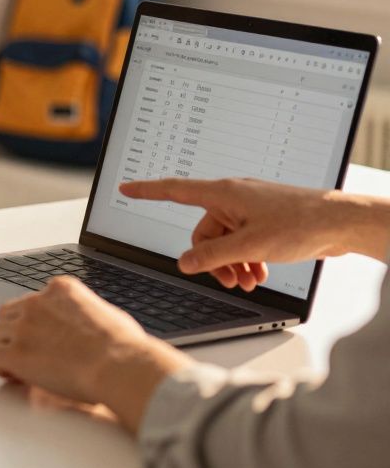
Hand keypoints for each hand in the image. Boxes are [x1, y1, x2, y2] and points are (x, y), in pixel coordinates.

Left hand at [0, 277, 190, 431]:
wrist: (119, 365)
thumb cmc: (123, 347)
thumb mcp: (105, 313)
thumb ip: (84, 313)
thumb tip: (85, 328)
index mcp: (60, 289)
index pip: (34, 299)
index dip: (34, 321)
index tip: (41, 336)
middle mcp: (37, 302)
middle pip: (9, 313)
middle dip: (15, 331)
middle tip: (26, 351)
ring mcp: (23, 326)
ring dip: (7, 348)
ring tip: (20, 366)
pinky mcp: (15, 352)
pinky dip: (0, 367)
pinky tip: (13, 375)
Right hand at [119, 178, 383, 289]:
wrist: (341, 223)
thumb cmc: (301, 222)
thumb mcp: (250, 245)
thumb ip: (213, 256)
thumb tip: (185, 262)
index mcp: (224, 194)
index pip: (175, 190)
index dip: (147, 190)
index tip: (126, 187)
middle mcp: (234, 198)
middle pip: (204, 232)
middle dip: (213, 259)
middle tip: (228, 279)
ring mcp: (250, 210)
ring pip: (225, 241)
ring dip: (232, 263)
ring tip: (248, 280)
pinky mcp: (264, 221)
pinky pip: (242, 241)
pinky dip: (246, 258)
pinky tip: (258, 272)